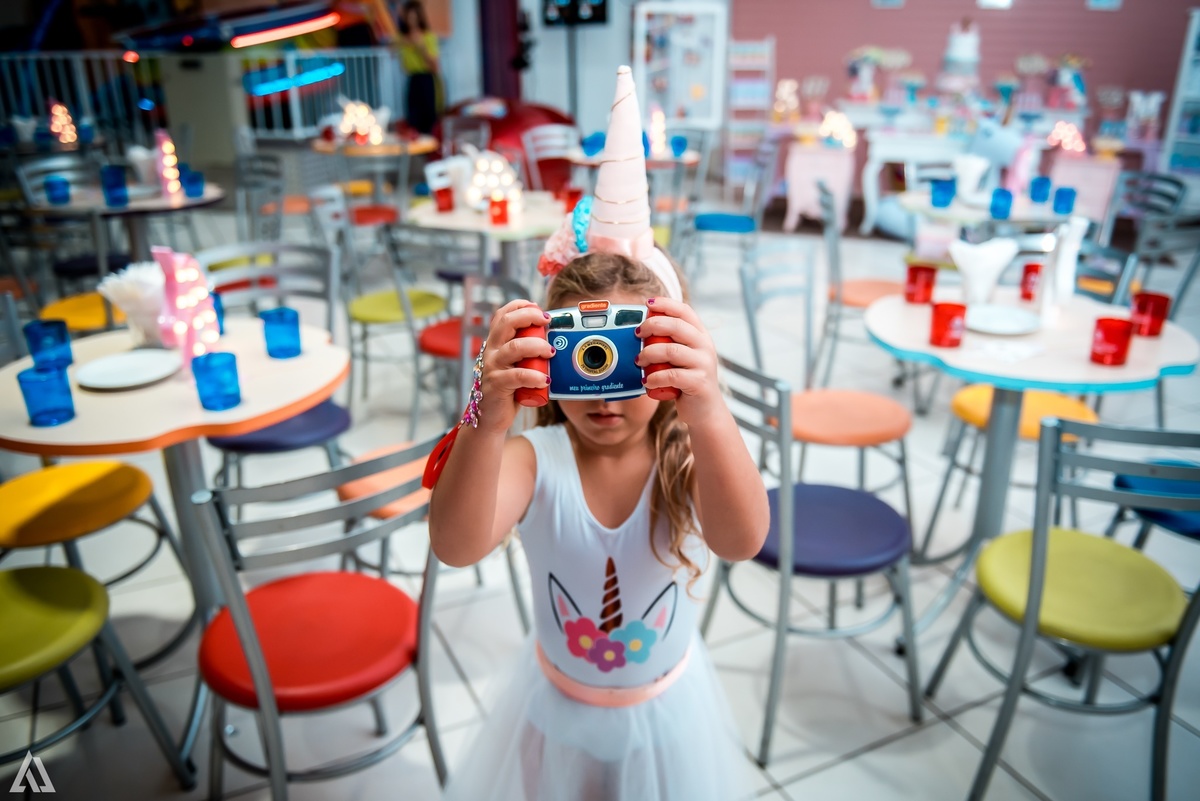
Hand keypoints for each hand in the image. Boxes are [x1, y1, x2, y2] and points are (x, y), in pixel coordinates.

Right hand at [476, 300, 553, 433]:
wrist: (489, 418)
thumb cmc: (507, 390)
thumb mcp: (515, 366)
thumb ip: (526, 354)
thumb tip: (553, 341)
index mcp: (495, 343)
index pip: (502, 314)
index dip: (520, 306)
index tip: (539, 309)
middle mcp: (491, 351)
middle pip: (507, 322)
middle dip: (530, 317)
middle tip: (548, 323)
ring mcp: (492, 367)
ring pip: (515, 347)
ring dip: (537, 346)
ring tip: (550, 353)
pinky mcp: (496, 384)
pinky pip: (517, 375)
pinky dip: (534, 376)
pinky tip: (544, 379)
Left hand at [634, 297, 722, 426]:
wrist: (705, 411)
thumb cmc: (688, 381)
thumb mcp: (683, 358)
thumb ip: (671, 342)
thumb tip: (642, 327)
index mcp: (701, 336)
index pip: (685, 311)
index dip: (666, 304)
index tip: (648, 303)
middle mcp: (705, 346)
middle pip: (676, 326)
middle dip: (651, 326)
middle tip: (637, 334)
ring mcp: (704, 364)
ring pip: (671, 350)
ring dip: (649, 354)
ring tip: (639, 361)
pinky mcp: (699, 383)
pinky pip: (671, 375)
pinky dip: (654, 377)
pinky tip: (647, 381)